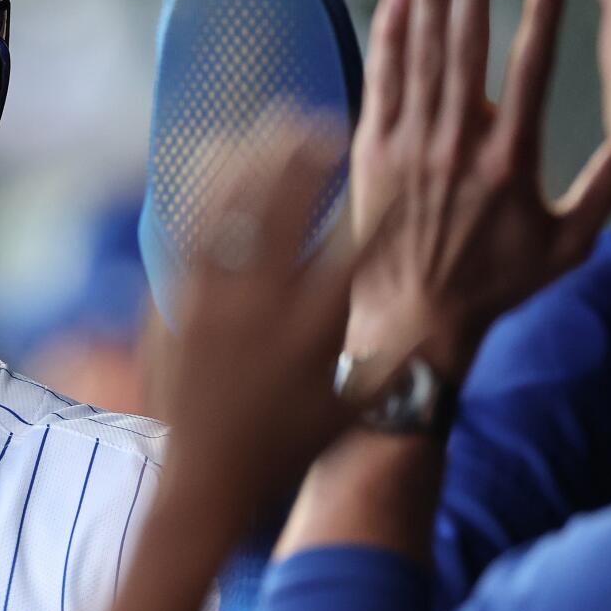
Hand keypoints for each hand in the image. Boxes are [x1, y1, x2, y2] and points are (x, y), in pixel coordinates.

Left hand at [158, 126, 365, 529]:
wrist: (204, 483)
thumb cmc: (282, 451)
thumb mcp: (347, 414)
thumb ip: (388, 369)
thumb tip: (433, 337)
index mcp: (314, 331)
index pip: (356, 250)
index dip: (377, 205)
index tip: (396, 172)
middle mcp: (262, 308)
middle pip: (288, 212)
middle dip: (310, 162)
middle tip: (328, 128)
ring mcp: (212, 302)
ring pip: (235, 213)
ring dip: (259, 163)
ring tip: (280, 128)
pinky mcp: (177, 304)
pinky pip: (193, 233)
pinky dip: (209, 192)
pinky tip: (222, 161)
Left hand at [344, 0, 610, 383]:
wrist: (412, 321)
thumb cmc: (495, 285)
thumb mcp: (566, 244)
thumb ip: (605, 187)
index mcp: (510, 161)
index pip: (529, 73)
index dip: (539, 18)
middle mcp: (458, 145)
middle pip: (468, 48)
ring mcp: (410, 147)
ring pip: (420, 57)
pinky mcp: (371, 155)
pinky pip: (380, 86)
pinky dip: (387, 42)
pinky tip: (395, 2)